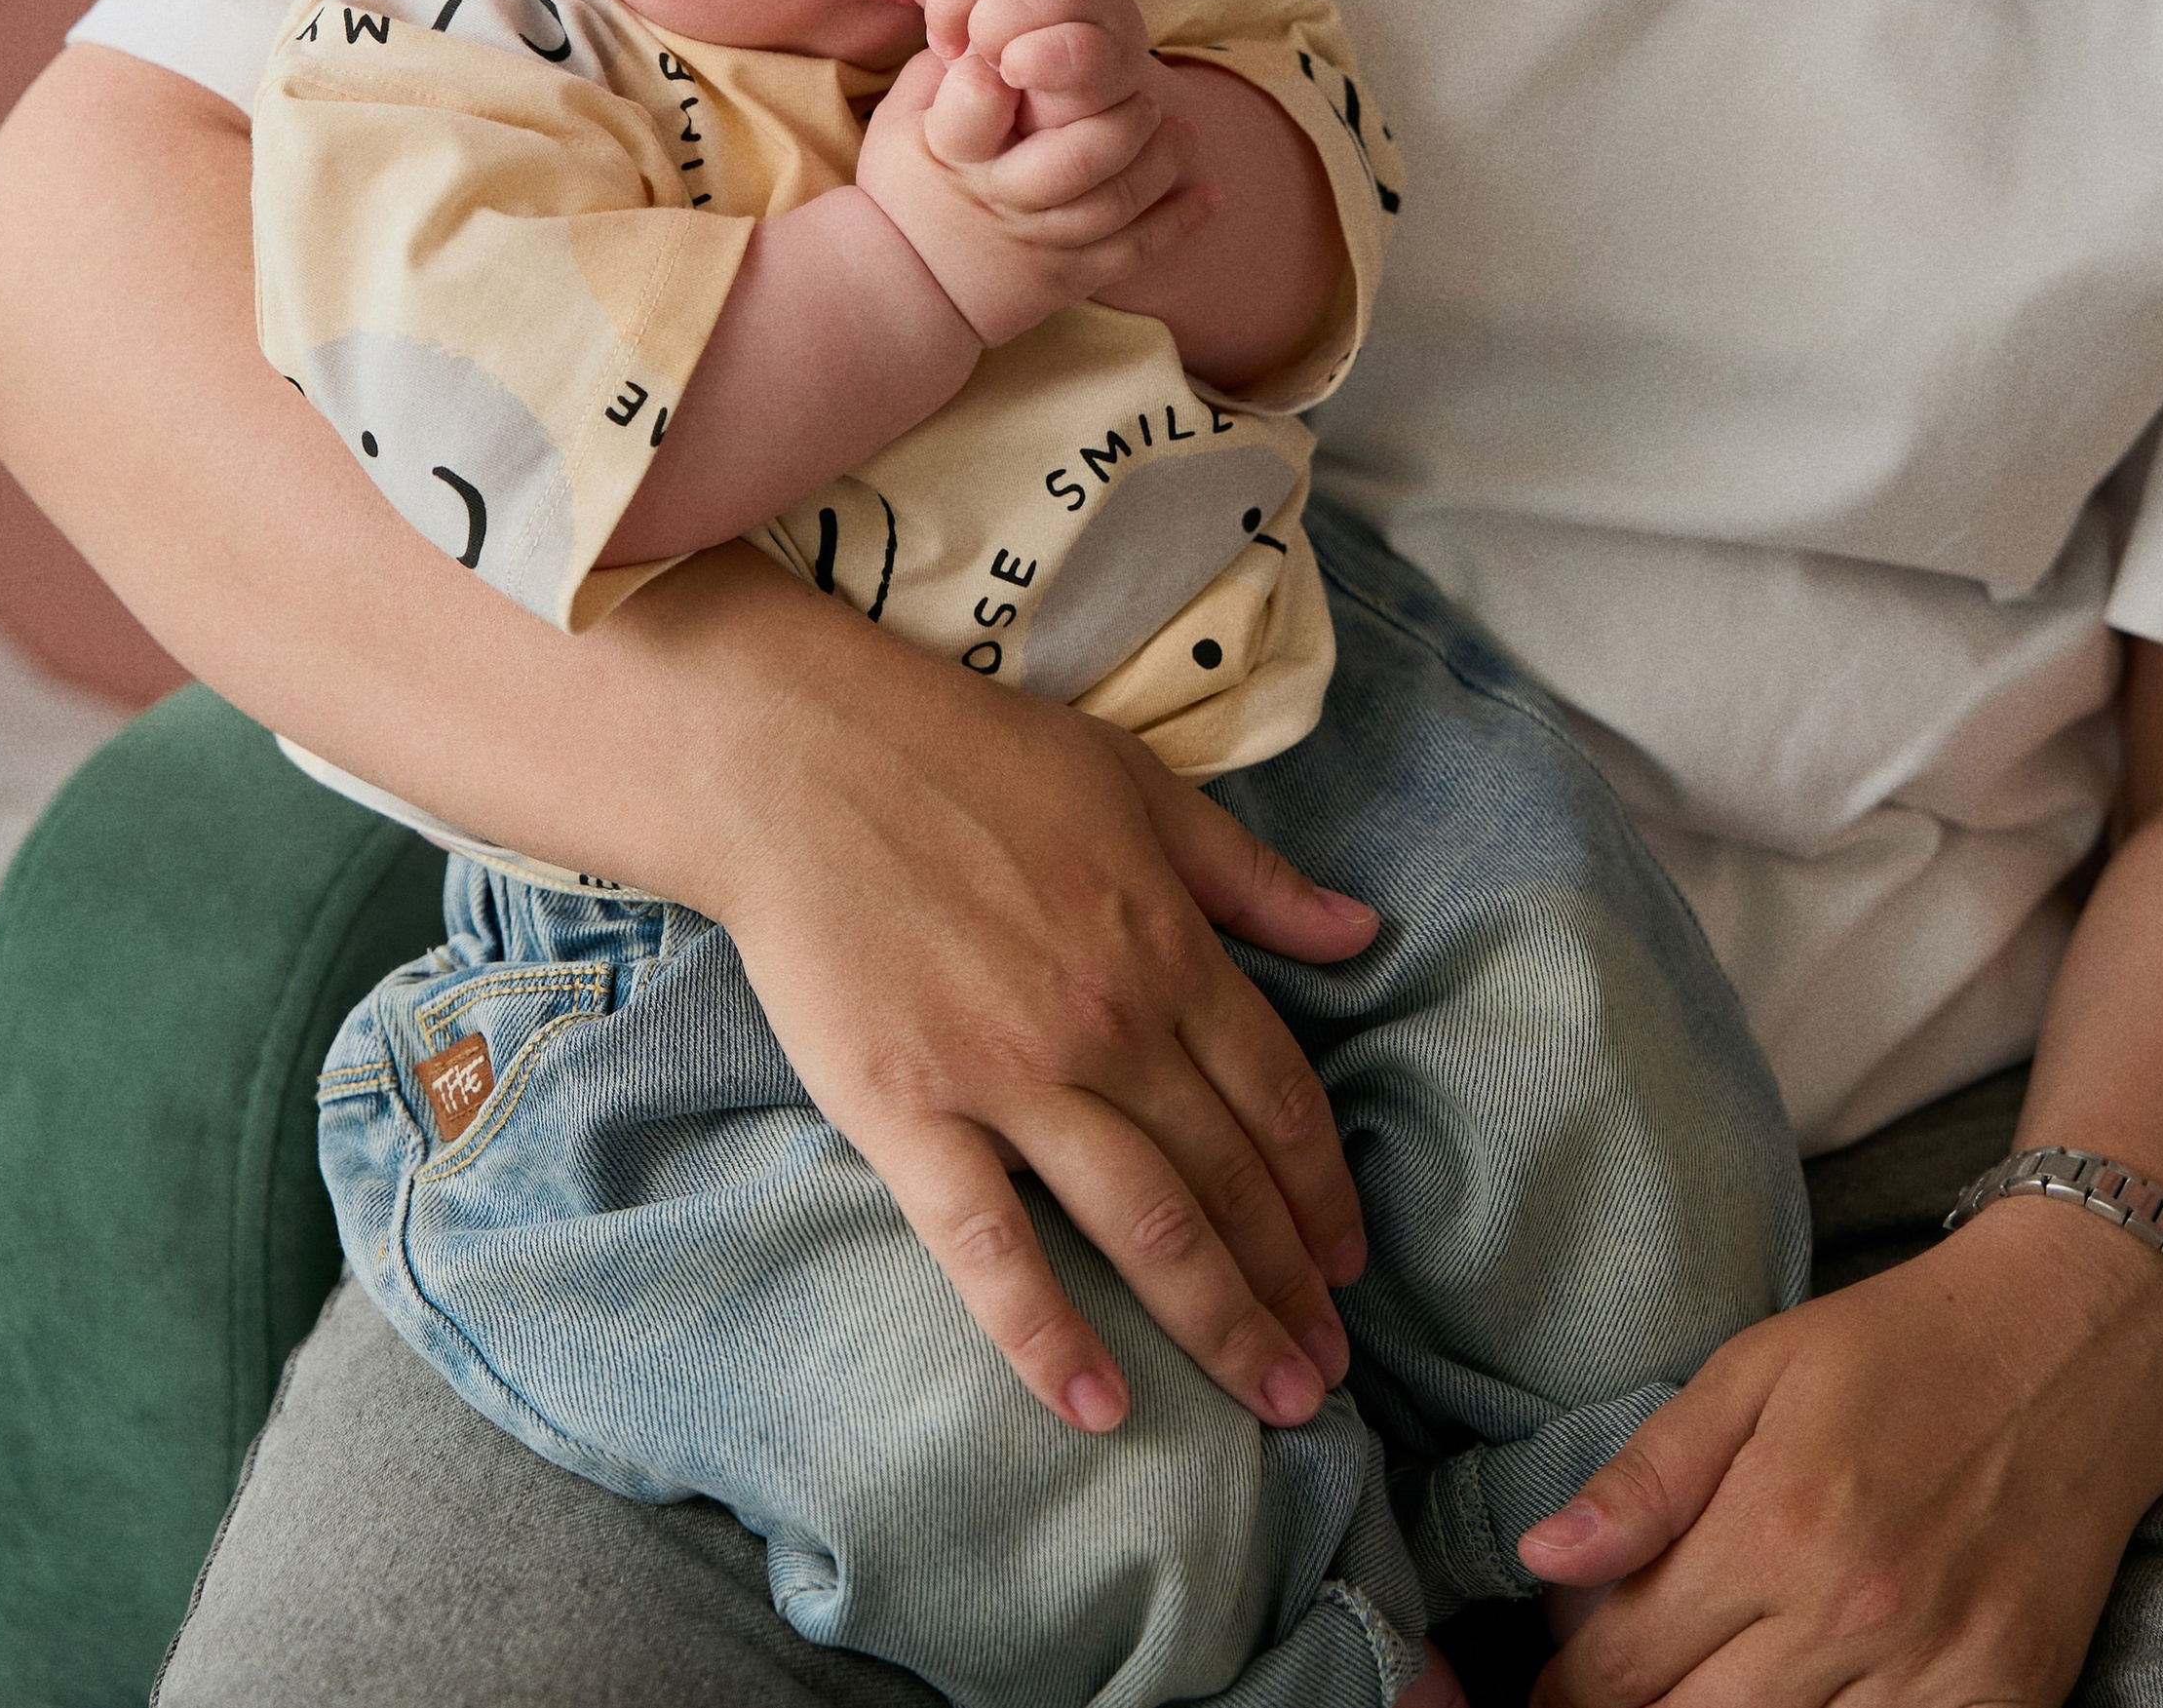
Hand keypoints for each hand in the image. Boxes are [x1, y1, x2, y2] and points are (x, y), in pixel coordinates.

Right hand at [694, 581, 1378, 1432]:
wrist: (803, 759)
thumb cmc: (971, 756)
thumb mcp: (1139, 786)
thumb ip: (1251, 876)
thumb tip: (1359, 931)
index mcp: (1168, 946)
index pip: (1277, 1097)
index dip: (1322, 1189)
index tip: (1349, 1264)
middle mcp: (1108, 1023)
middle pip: (1227, 1177)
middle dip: (1290, 1285)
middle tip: (1330, 1371)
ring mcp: (1009, 1074)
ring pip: (1144, 1223)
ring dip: (1220, 1323)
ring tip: (1273, 1402)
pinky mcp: (908, 1112)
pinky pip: (990, 1245)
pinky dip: (1048, 1334)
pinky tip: (1098, 1406)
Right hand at [857, 45, 1217, 345]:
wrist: (903, 291)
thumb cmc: (906, 187)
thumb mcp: (899, 121)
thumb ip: (941, 67)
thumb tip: (991, 15)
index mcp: (952, 149)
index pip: (983, 95)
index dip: (1008, 57)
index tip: (1028, 43)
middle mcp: (1002, 196)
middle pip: (1077, 156)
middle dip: (1122, 117)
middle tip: (1142, 93)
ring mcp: (1040, 239)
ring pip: (1116, 201)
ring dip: (1160, 160)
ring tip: (1179, 130)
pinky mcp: (1069, 275)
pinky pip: (1134, 252)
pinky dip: (1178, 222)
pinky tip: (1209, 195)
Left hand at [880, 0, 1154, 149]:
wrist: (1078, 126)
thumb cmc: (1012, 66)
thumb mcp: (973, 15)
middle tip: (942, 42)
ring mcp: (1105, 2)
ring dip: (994, 30)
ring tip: (987, 63)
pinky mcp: (1120, 57)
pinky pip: (1073, 44)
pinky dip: (1032, 60)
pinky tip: (1014, 75)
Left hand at [1518, 1200, 2162, 1705]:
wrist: (2073, 1342)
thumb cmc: (1901, 1346)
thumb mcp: (1754, 1371)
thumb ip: (1648, 1475)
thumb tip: (1544, 1557)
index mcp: (1777, 1525)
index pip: (1623, 1664)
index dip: (1570, 1681)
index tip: (1558, 1673)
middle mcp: (1853, 1616)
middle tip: (1618, 1690)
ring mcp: (1937, 1674)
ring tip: (1707, 1686)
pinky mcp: (2007, 1702)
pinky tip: (1807, 1698)